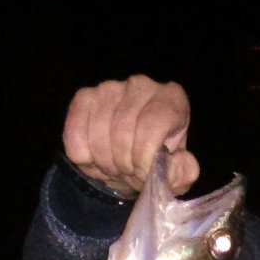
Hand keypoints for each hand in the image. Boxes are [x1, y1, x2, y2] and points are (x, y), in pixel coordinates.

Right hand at [62, 75, 200, 196]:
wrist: (128, 161)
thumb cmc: (156, 162)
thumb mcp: (176, 174)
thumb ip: (183, 172)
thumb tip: (177, 162)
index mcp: (171, 99)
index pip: (153, 126)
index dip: (145, 157)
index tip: (144, 174)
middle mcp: (141, 85)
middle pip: (123, 133)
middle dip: (125, 165)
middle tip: (130, 174)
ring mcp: (110, 88)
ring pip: (98, 135)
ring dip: (105, 163)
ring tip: (116, 167)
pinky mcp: (84, 97)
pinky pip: (76, 134)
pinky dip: (84, 157)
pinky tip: (97, 157)